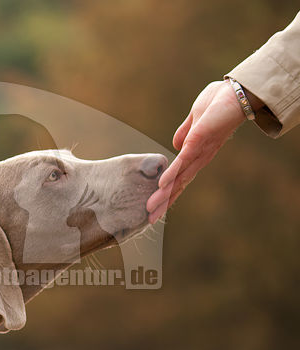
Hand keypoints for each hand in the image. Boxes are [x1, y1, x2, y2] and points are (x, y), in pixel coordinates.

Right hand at [146, 80, 249, 223]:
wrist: (236, 93)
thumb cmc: (218, 102)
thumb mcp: (195, 119)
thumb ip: (184, 132)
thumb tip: (175, 146)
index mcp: (197, 154)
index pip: (180, 177)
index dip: (168, 192)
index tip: (156, 206)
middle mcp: (199, 158)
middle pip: (179, 184)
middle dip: (164, 201)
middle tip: (150, 218)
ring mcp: (199, 152)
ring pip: (179, 178)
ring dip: (164, 194)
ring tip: (150, 209)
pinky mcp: (198, 143)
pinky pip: (183, 162)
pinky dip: (172, 174)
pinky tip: (161, 185)